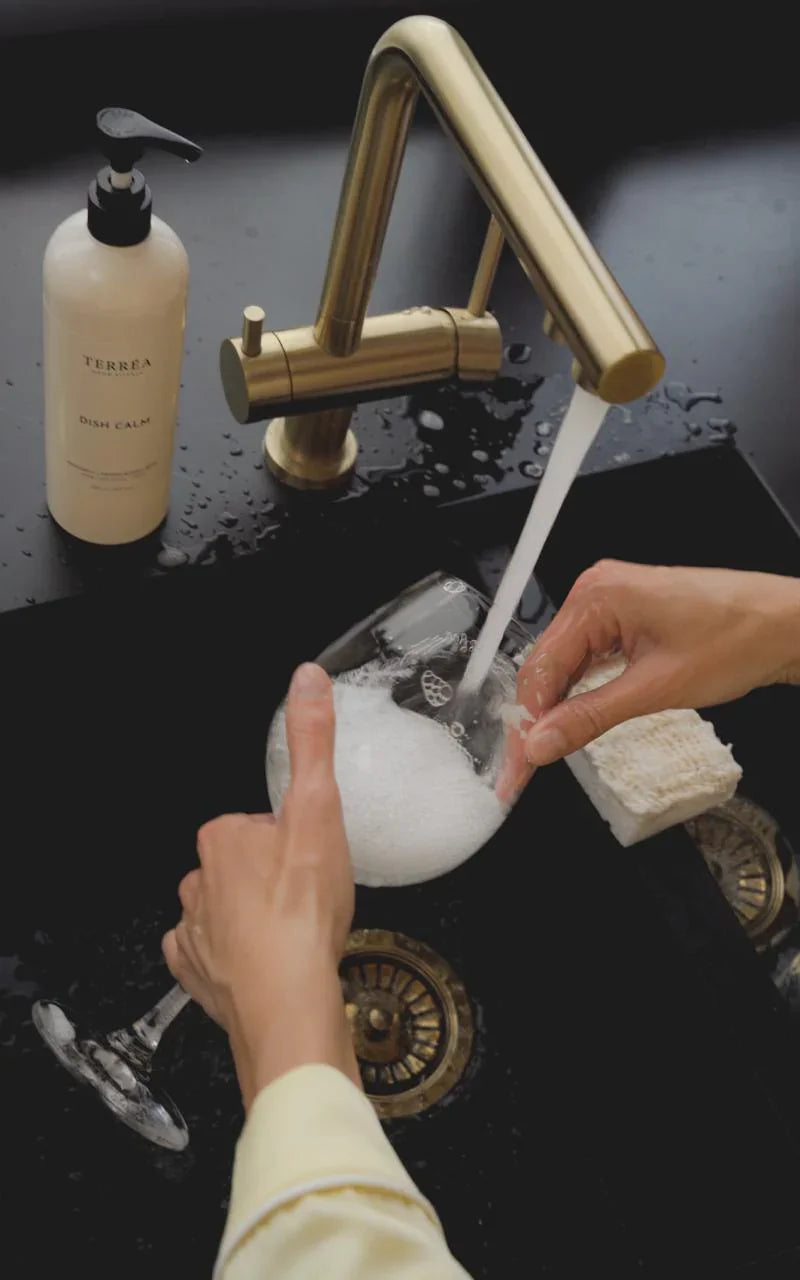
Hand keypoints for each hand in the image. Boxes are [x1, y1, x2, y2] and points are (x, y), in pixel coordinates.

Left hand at [163, 662, 358, 1108]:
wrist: (288, 1002)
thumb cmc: (302, 914)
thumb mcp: (318, 811)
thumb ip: (312, 742)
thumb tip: (306, 679)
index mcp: (222, 836)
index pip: (258, 824)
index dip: (291, 839)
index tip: (311, 858)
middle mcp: (197, 881)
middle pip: (243, 866)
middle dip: (272, 878)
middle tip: (309, 898)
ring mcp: (193, 931)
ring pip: (226, 909)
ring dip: (254, 918)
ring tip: (294, 934)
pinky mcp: (195, 974)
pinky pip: (210, 955)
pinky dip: (233, 957)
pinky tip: (263, 962)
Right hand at [499, 561, 799, 796]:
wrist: (786, 623)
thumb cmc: (737, 639)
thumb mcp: (657, 689)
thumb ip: (590, 717)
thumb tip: (541, 744)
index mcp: (596, 596)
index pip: (540, 668)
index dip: (526, 724)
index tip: (518, 768)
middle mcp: (595, 591)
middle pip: (546, 665)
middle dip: (535, 720)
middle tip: (524, 771)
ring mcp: (610, 601)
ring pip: (565, 664)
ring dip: (555, 708)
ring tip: (542, 753)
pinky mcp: (625, 616)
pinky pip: (587, 657)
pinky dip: (579, 692)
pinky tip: (571, 720)